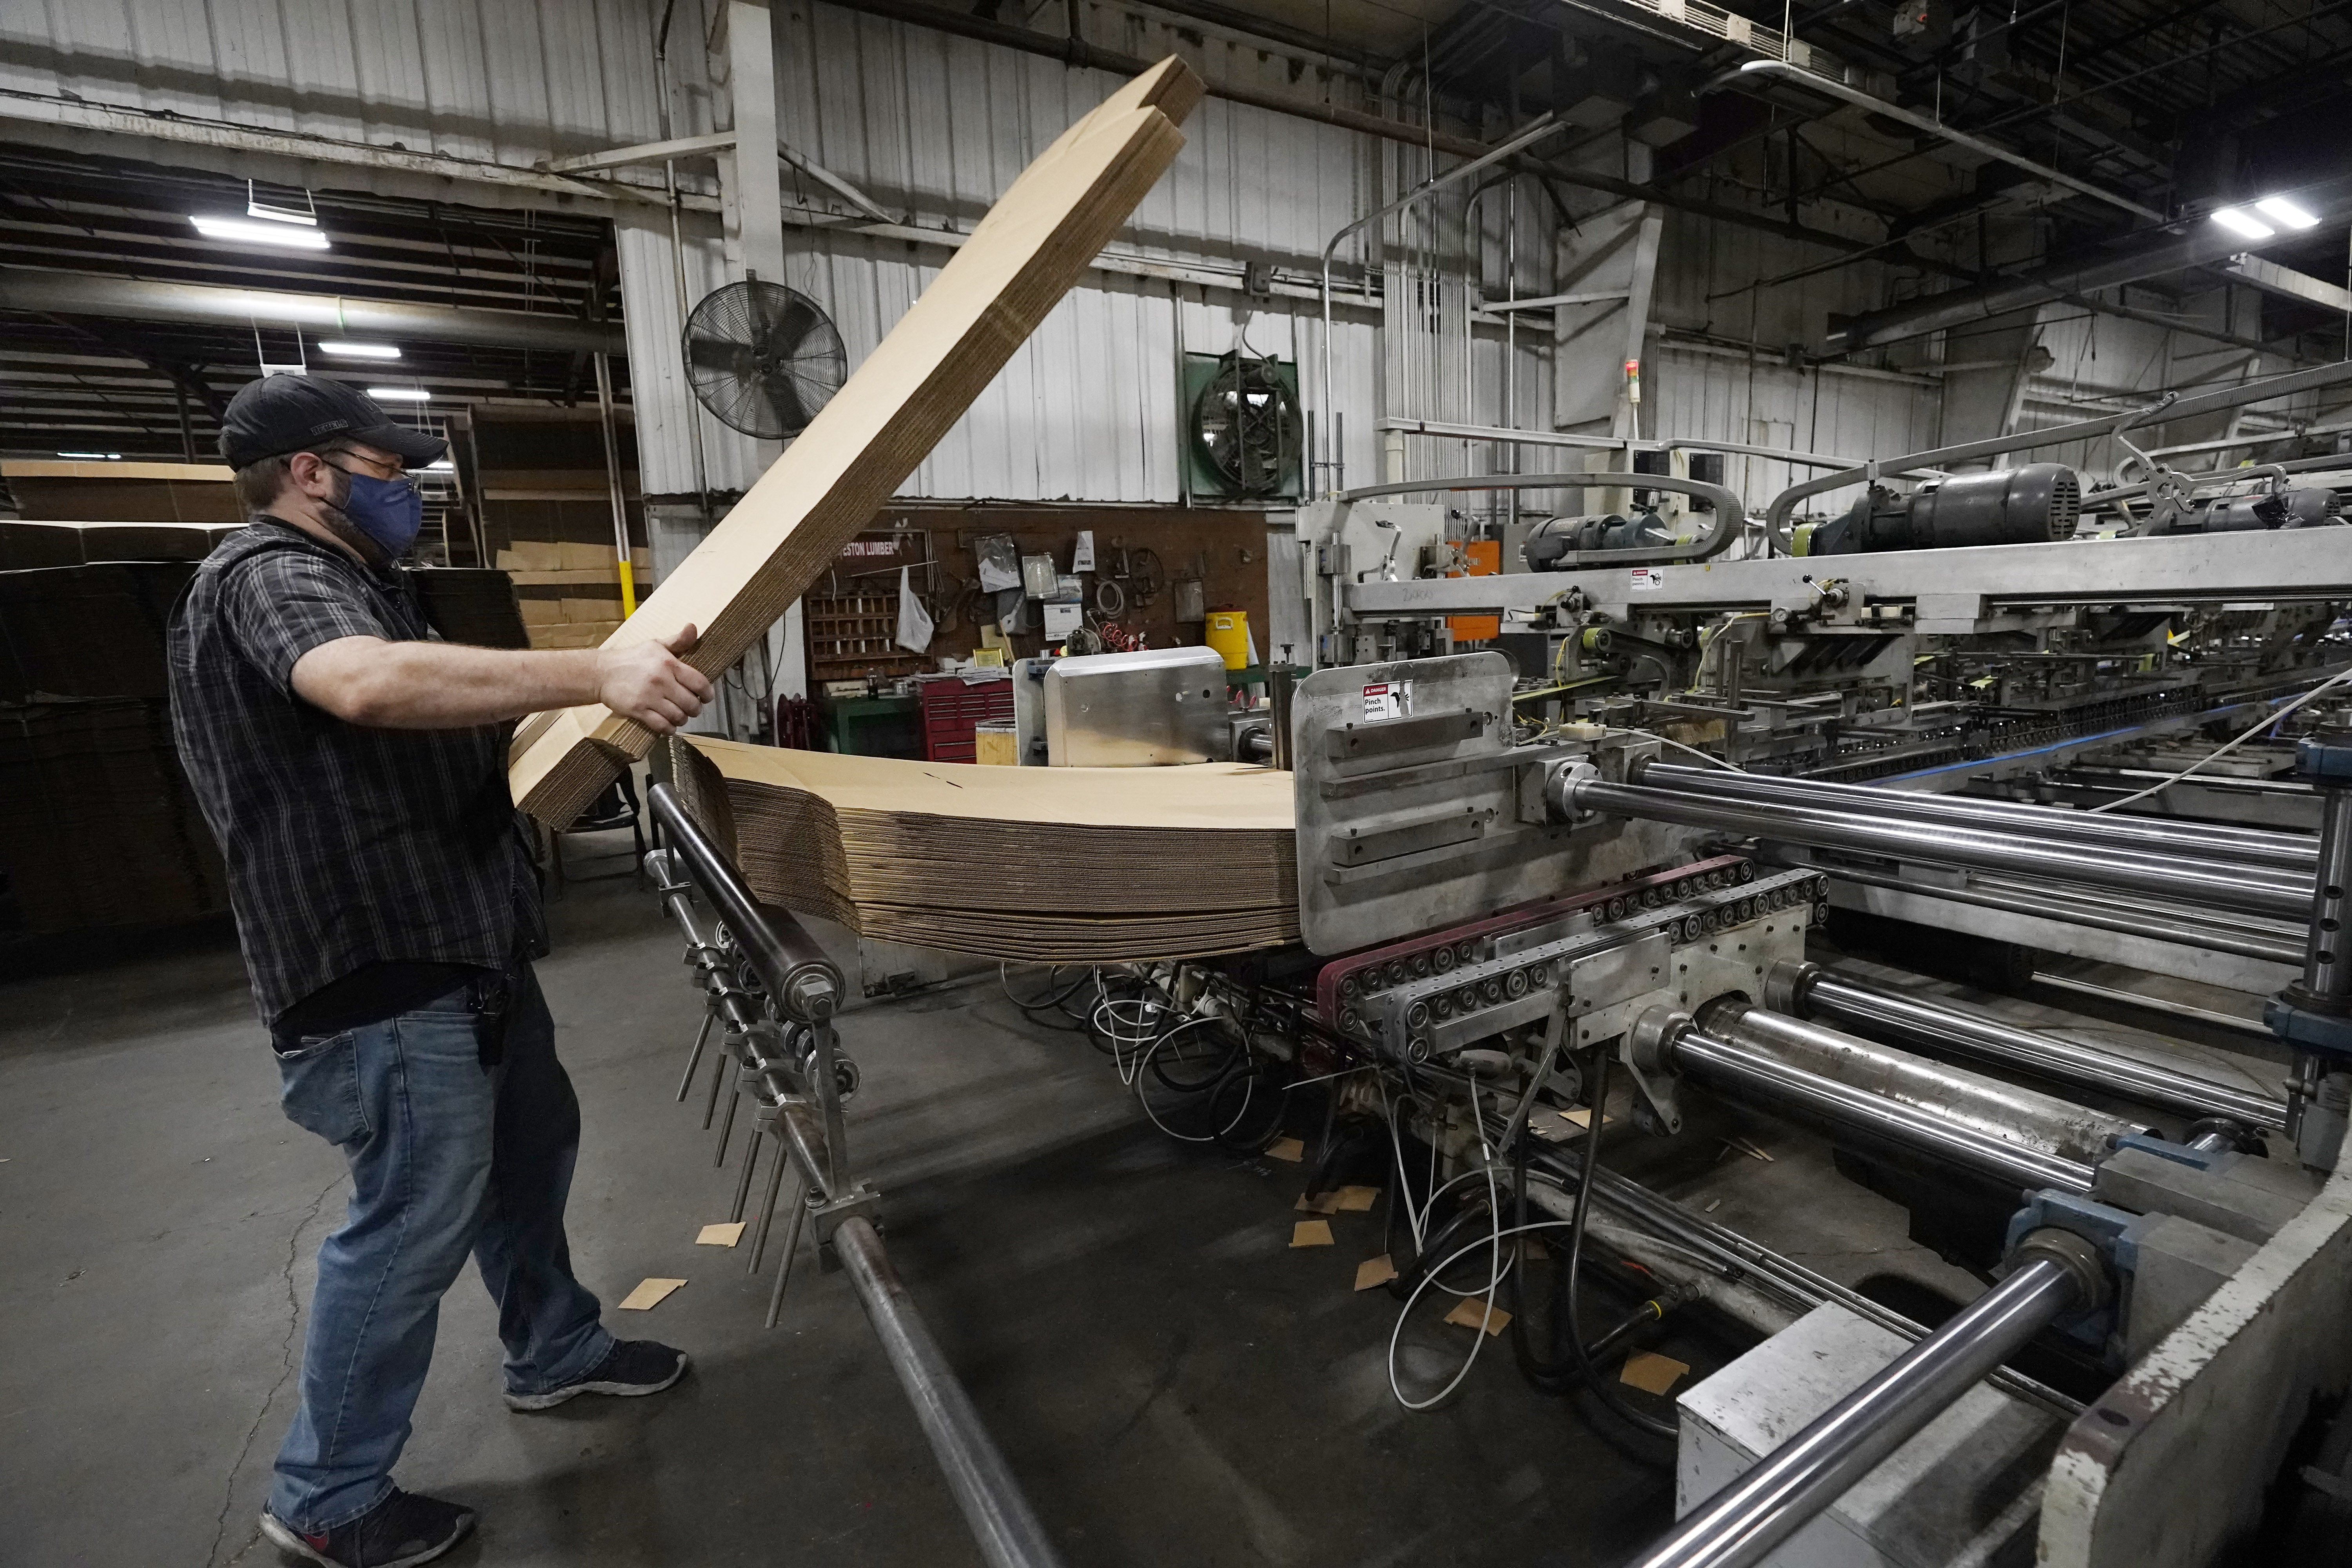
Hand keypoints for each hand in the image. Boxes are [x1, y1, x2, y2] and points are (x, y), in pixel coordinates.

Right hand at [594, 624, 713, 734]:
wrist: (602, 672)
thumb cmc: (632, 659)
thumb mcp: (656, 645)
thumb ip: (678, 641)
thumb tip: (693, 627)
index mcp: (669, 663)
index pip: (699, 683)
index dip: (707, 694)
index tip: (706, 697)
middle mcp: (661, 680)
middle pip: (691, 703)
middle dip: (695, 709)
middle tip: (692, 708)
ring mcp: (649, 696)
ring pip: (678, 716)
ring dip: (682, 719)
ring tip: (679, 715)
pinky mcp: (638, 710)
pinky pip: (661, 725)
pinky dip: (669, 728)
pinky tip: (669, 725)